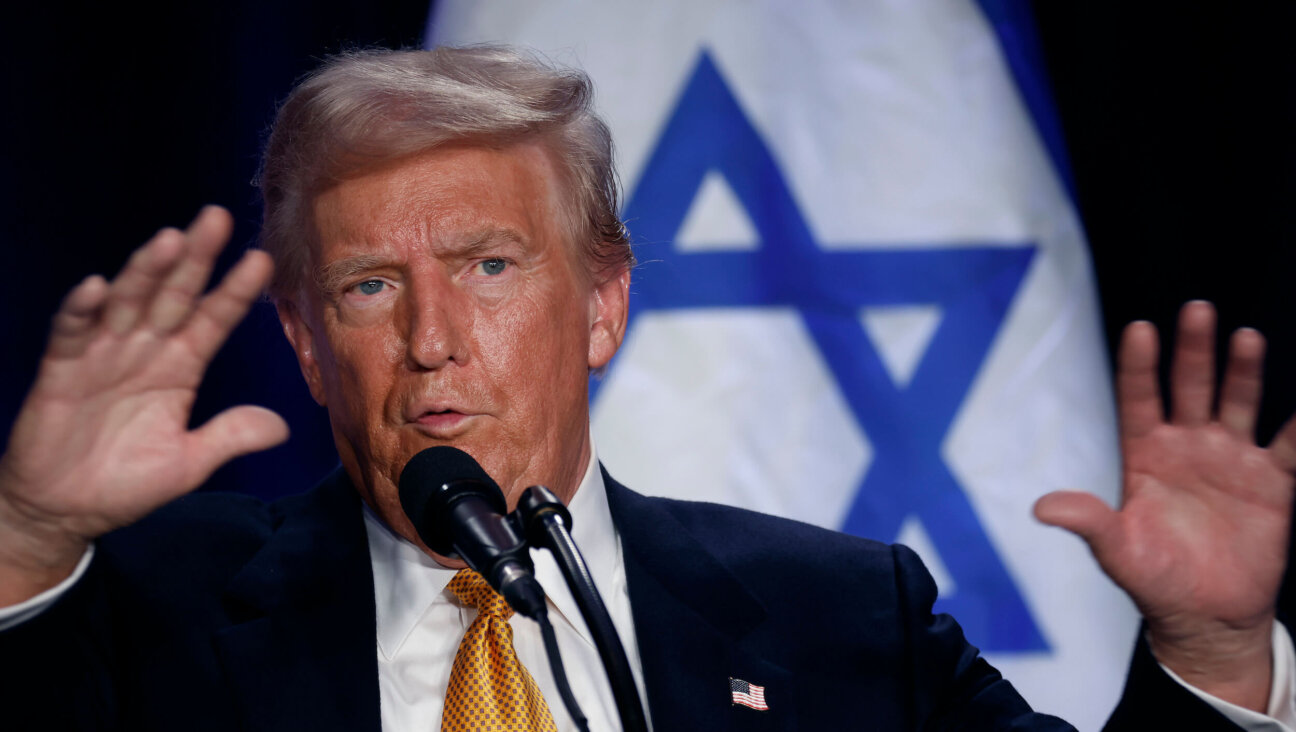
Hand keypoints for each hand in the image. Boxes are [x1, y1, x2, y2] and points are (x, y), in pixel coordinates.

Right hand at [0, 207, 288, 604]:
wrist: (64, 510)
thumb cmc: (126, 482)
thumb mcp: (188, 462)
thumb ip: (229, 437)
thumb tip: (282, 427)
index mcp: (180, 366)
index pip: (213, 319)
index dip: (236, 291)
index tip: (262, 260)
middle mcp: (145, 350)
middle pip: (173, 295)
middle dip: (195, 258)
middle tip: (217, 217)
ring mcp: (103, 356)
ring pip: (127, 302)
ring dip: (145, 271)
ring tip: (168, 240)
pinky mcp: (62, 371)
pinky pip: (72, 334)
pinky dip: (81, 310)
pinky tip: (96, 286)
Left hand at [1035, 301, 1295, 711]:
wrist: (1205, 616)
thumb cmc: (1154, 579)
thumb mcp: (1116, 551)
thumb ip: (1088, 523)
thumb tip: (1042, 510)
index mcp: (1146, 456)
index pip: (1138, 399)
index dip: (1138, 366)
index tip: (1139, 329)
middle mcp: (1188, 446)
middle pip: (1190, 387)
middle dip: (1193, 351)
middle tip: (1197, 310)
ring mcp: (1231, 460)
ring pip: (1238, 403)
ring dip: (1242, 372)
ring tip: (1246, 338)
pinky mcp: (1272, 483)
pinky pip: (1290, 446)